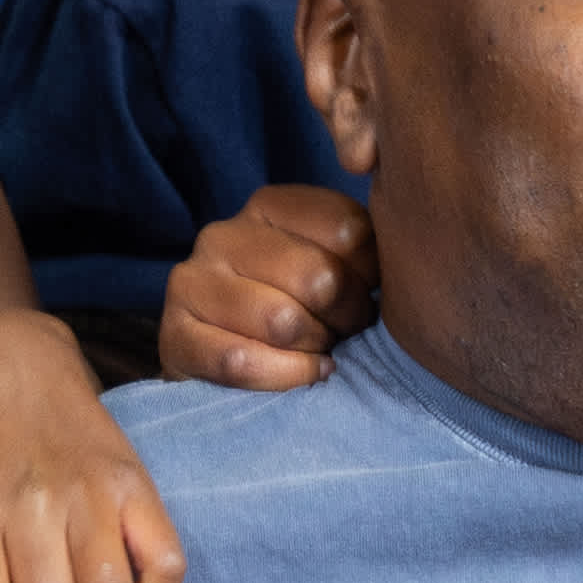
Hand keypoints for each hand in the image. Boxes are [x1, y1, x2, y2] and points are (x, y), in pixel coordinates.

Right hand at [160, 186, 377, 388]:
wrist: (225, 367)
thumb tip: (408, 248)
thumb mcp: (336, 267)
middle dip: (346, 318)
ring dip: (314, 350)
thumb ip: (365, 248)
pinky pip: (241, 361)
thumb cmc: (301, 313)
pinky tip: (300, 375)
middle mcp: (222, 234)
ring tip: (318, 353)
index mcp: (269, 206)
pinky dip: (285, 377)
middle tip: (345, 333)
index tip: (370, 295)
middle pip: (317, 277)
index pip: (347, 231)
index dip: (372, 277)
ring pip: (281, 321)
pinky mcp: (173, 335)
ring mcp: (191, 283)